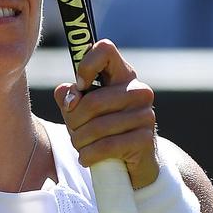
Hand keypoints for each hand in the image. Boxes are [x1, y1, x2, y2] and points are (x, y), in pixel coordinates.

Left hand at [53, 39, 159, 188]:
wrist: (133, 163)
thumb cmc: (104, 130)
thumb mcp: (82, 111)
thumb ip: (70, 97)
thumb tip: (66, 92)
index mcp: (122, 74)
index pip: (105, 49)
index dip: (86, 65)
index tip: (80, 85)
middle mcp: (138, 90)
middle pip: (92, 101)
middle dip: (74, 120)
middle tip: (72, 131)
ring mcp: (145, 114)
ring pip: (97, 126)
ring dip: (79, 141)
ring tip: (79, 146)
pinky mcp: (146, 139)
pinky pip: (107, 146)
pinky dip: (89, 155)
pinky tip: (85, 158)